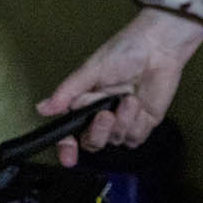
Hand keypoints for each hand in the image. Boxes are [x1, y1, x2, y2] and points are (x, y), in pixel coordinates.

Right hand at [37, 7, 202, 165]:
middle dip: (98, 132)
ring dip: (122, 122)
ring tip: (129, 98)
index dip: (67, 147)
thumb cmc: (126, 50)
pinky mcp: (143, 122)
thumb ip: (68, 92)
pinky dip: (136, 123)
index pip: (71, 131)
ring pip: (116, 140)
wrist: (158, 47)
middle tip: (104, 115)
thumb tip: (43, 108)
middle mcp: (102, 113)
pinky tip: (139, 103)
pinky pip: (135, 137)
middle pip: (92, 141)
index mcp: (85, 101)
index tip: (68, 156)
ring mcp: (123, 119)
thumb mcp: (91, 69)